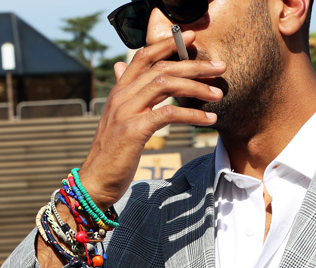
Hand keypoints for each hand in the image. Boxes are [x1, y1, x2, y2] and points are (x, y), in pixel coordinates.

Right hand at [79, 31, 225, 211]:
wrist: (96, 180)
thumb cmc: (112, 153)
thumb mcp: (117, 119)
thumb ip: (125, 94)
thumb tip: (122, 67)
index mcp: (119, 92)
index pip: (142, 57)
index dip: (166, 45)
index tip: (189, 39)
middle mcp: (121, 97)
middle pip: (160, 68)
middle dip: (193, 65)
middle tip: (219, 66)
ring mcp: (126, 112)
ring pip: (165, 85)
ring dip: (196, 87)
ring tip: (217, 94)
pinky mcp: (134, 131)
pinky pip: (168, 114)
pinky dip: (192, 115)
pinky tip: (208, 120)